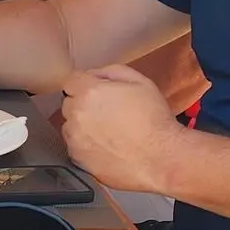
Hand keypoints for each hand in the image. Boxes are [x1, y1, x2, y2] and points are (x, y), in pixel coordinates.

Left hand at [61, 65, 185, 193]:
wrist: (161, 157)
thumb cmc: (154, 120)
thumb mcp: (140, 82)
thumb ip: (111, 72)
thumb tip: (93, 75)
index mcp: (89, 91)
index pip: (71, 81)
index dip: (84, 85)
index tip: (95, 92)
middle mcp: (77, 113)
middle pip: (69, 102)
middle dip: (83, 104)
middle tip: (106, 112)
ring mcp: (75, 137)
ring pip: (70, 124)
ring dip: (82, 125)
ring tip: (108, 132)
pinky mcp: (78, 158)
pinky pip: (74, 145)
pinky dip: (85, 144)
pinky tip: (106, 146)